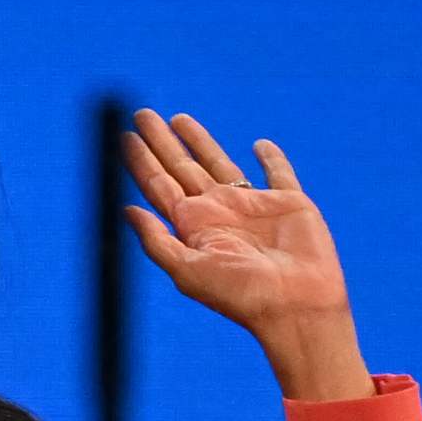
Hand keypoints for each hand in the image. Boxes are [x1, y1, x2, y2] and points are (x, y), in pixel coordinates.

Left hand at [116, 110, 367, 402]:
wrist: (296, 306)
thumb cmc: (242, 295)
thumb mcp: (188, 271)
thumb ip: (156, 241)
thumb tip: (127, 210)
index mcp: (193, 228)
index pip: (159, 186)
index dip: (141, 162)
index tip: (125, 135)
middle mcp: (218, 213)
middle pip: (181, 169)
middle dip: (161, 143)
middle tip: (141, 114)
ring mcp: (252, 206)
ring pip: (219, 163)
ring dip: (199, 142)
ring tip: (178, 119)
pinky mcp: (289, 203)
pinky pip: (279, 173)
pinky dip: (271, 158)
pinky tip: (260, 145)